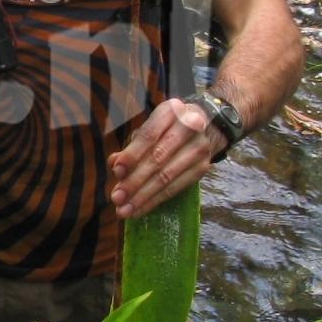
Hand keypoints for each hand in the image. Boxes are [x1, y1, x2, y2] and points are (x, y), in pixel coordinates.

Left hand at [107, 97, 221, 218]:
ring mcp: (199, 148)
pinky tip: (140, 209)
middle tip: (116, 197)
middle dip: (135, 180)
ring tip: (124, 210)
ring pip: (167, 177)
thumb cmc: (168, 128)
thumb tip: (114, 163)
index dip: (132, 154)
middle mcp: (189, 127)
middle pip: (158, 158)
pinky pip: (176, 188)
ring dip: (143, 196)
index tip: (116, 171)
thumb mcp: (149, 129)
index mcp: (170, 112)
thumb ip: (131, 146)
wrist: (207, 126)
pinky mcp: (203, 167)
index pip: (149, 135)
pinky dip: (156, 200)